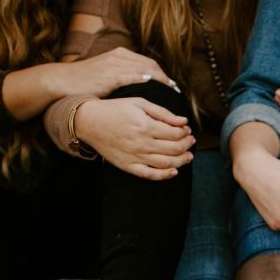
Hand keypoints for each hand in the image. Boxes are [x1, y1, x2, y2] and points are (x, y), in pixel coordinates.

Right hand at [48, 47, 178, 97]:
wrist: (61, 81)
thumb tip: (139, 87)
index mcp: (118, 55)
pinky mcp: (108, 75)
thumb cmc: (83, 81)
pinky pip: (131, 76)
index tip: (171, 86)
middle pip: (150, 65)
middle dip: (165, 77)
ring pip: (144, 69)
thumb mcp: (104, 73)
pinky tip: (155, 88)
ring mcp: (113, 65)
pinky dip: (145, 80)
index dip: (162, 74)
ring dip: (160, 80)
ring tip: (170, 93)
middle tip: (175, 91)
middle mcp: (118, 57)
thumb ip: (121, 76)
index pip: (148, 62)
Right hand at [74, 98, 194, 179]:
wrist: (89, 122)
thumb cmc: (115, 109)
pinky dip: (164, 175)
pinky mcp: (127, 165)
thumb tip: (184, 121)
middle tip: (190, 141)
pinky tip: (173, 172)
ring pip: (166, 163)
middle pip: (174, 149)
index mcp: (146, 125)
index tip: (187, 130)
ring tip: (188, 156)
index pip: (175, 134)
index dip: (185, 132)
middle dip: (187, 145)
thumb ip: (163, 113)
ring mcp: (135, 156)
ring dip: (181, 160)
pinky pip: (149, 174)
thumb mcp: (140, 103)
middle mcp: (142, 143)